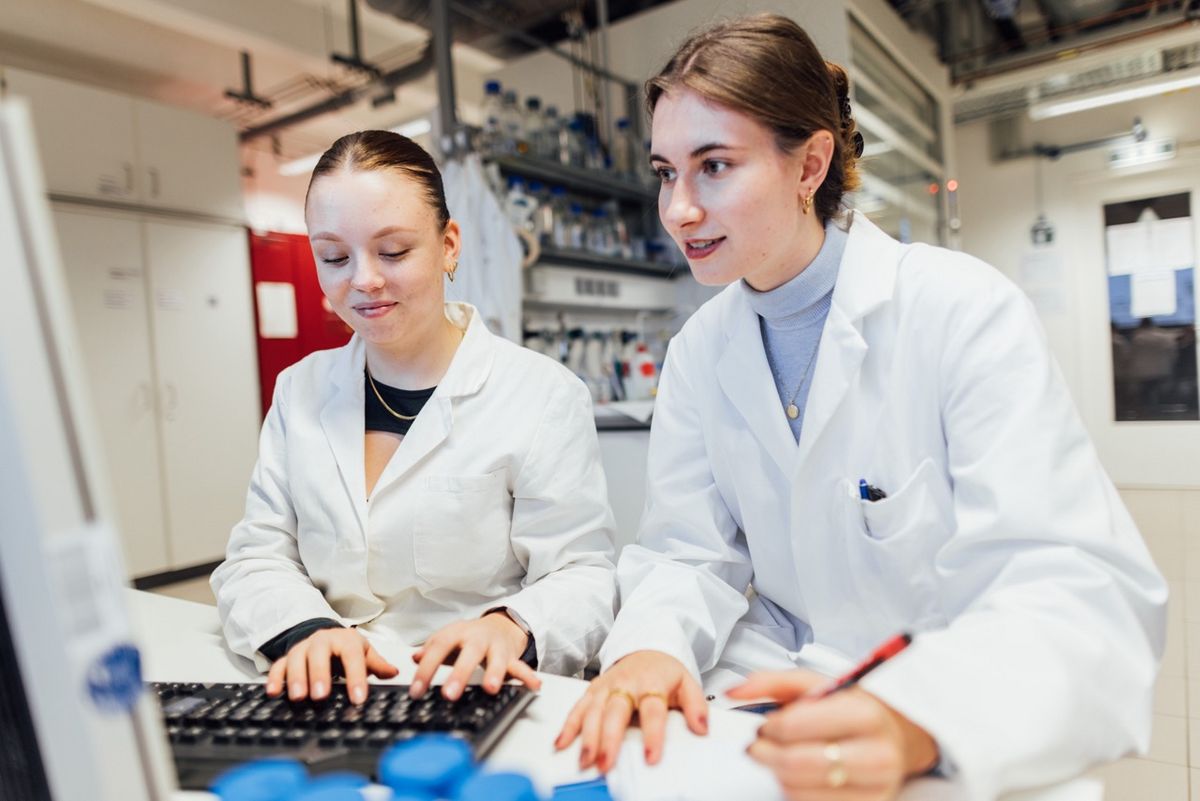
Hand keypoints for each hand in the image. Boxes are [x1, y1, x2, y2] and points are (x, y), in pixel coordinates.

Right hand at [265, 627, 397, 703]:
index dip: (356, 677)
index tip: (359, 698)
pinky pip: (278, 666)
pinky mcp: (287, 657)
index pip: (352, 656)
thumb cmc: (346, 648)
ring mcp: (302, 648)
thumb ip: (377, 664)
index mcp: (345, 640)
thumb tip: (394, 673)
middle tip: (321, 696)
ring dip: (296, 678)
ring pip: (296, 659)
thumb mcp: (364, 652)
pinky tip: (273, 693)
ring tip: (298, 697)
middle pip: (319, 654)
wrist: (325, 636)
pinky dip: (274, 678)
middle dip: (319, 674)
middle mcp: (322, 641)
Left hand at [409, 612, 541, 700]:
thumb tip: (414, 658)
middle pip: (469, 653)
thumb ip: (431, 649)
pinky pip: (521, 666)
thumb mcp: (447, 638)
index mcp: (457, 633)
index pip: (439, 647)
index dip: (426, 669)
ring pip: (497, 659)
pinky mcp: (512, 657)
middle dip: (460, 674)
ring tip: (491, 689)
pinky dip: (528, 676)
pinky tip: (534, 685)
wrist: (500, 625)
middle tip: (449, 694)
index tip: (416, 691)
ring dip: (495, 673)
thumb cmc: (468, 638)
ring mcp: (496, 647)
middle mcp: (478, 638)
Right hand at [555, 650, 707, 772]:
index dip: (652, 734)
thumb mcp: (687, 682)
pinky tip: (562, 743)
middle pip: (615, 712)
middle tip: (606, 764)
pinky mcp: (593, 690)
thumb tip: (702, 727)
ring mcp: (607, 686)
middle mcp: (626, 684)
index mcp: (652, 683)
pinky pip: (578, 707)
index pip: (653, 710)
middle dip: (609, 739)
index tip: (651, 756)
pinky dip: (568, 725)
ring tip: (585, 760)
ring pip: (593, 711)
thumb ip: (696, 705)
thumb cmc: (664, 671)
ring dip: (587, 737)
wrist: (646, 649)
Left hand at [728, 670, 937, 799]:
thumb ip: (772, 682)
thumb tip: (734, 691)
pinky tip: (796, 777)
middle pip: (796, 764)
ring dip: (777, 775)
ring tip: (778, 759)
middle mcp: (876, 754)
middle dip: (765, 755)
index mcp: (864, 714)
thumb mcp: (819, 684)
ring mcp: (876, 788)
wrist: (895, 736)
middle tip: (757, 747)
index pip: (796, 726)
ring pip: (800, 792)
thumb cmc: (854, 709)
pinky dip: (793, 792)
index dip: (769, 727)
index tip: (764, 726)